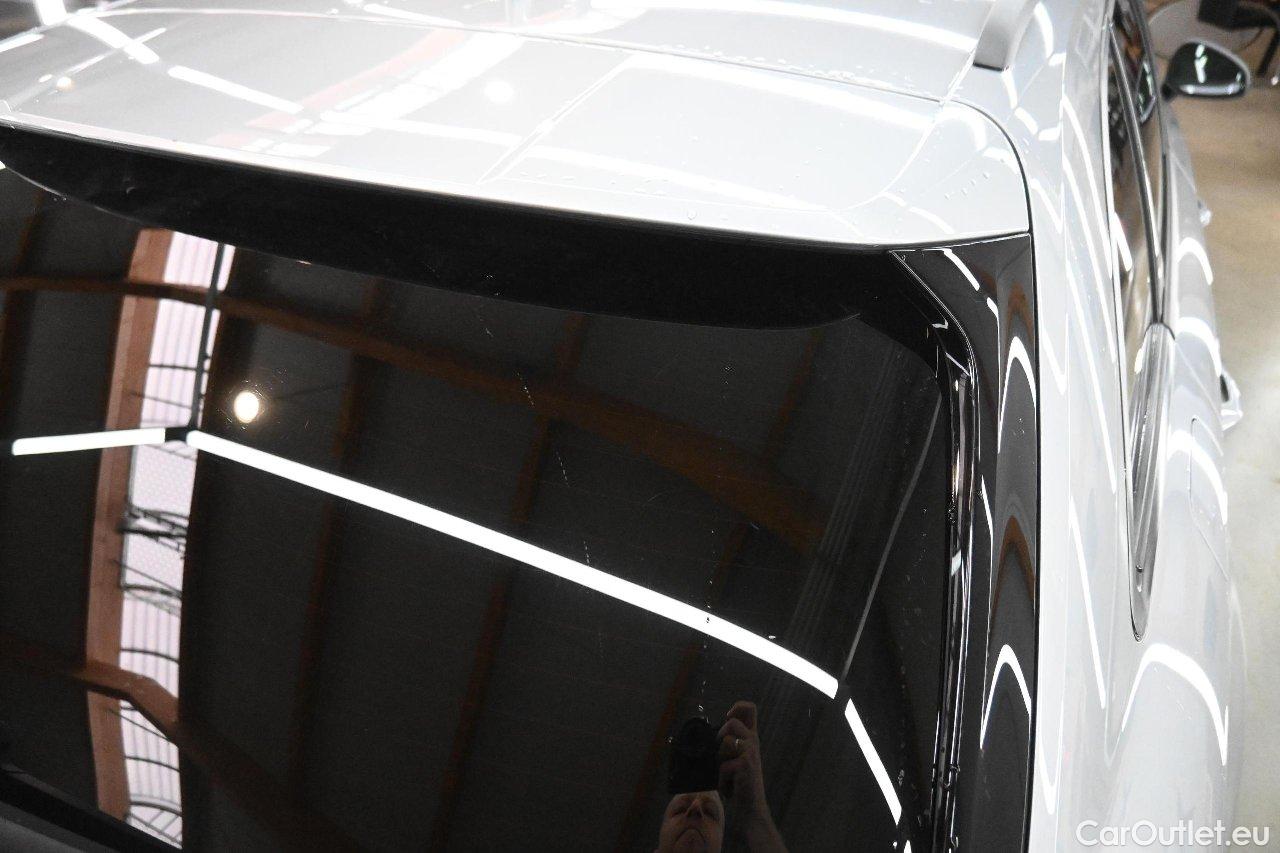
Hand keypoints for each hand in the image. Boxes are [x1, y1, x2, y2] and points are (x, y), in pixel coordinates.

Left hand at [717, 701, 785, 851]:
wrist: (750, 809)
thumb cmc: (739, 785)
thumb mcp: (734, 760)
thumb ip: (728, 745)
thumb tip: (709, 734)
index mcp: (751, 738)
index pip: (750, 709)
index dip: (737, 707)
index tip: (728, 717)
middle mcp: (753, 742)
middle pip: (731, 722)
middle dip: (719, 738)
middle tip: (721, 756)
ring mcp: (751, 753)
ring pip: (725, 742)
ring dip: (720, 762)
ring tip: (727, 776)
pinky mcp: (746, 765)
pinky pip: (723, 766)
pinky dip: (722, 780)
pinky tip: (730, 789)